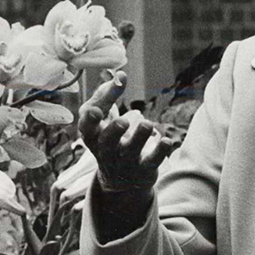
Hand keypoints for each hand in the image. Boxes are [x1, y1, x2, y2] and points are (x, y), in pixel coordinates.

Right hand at [77, 71, 174, 194]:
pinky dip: (159, 151)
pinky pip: (152, 161)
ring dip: (139, 137)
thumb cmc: (110, 138)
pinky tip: (166, 141)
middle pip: (107, 143)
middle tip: (123, 122)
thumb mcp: (102, 119)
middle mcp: (106, 151)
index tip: (96, 110)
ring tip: (146, 124)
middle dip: (114, 132)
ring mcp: (125, 162)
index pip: (87, 127)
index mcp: (93, 136)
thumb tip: (120, 75)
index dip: (90, 119)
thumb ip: (107, 94)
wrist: (121, 179)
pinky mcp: (144, 169)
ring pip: (131, 151)